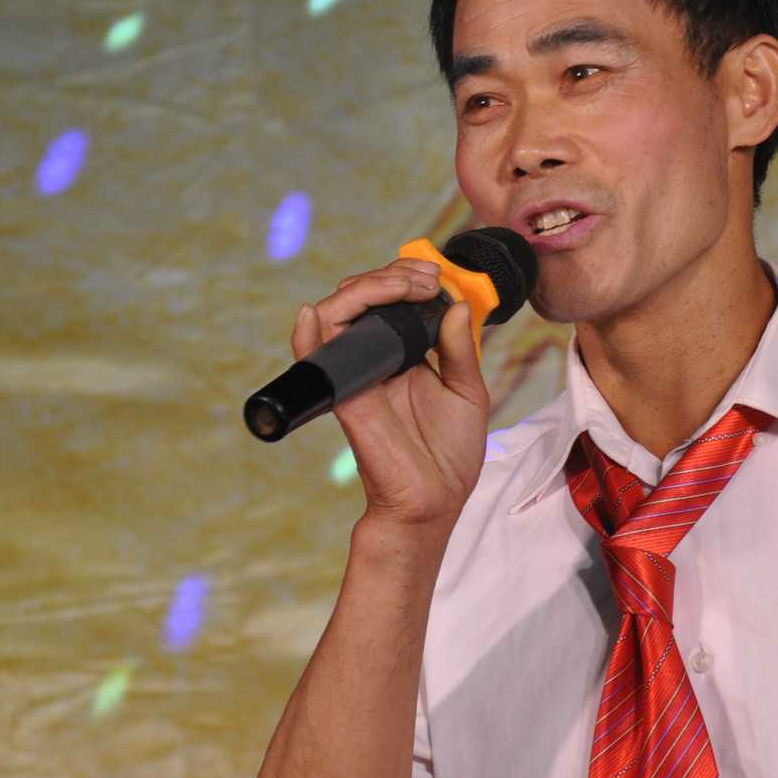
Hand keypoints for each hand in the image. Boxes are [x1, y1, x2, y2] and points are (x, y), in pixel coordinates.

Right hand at [293, 259, 491, 529]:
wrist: (436, 502)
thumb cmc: (451, 455)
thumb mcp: (469, 392)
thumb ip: (460, 349)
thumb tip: (455, 304)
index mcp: (403, 355)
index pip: (389, 300)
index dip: (406, 277)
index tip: (435, 275)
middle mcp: (376, 359)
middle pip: (362, 298)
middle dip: (392, 275)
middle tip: (426, 278)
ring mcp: (358, 375)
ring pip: (337, 315)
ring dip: (366, 288)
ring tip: (405, 286)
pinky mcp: (346, 397)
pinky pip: (316, 359)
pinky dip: (309, 334)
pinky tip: (316, 314)